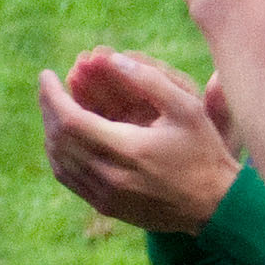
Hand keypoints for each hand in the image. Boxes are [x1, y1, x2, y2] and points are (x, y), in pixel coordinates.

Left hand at [40, 46, 240, 232]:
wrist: (217, 206)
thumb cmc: (205, 154)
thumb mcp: (188, 110)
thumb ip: (150, 81)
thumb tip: (112, 58)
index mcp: (129, 149)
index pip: (71, 119)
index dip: (52, 95)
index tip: (47, 74)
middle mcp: (111, 176)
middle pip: (59, 138)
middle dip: (48, 108)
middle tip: (49, 88)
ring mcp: (105, 195)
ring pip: (58, 159)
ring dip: (51, 131)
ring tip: (55, 110)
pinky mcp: (105, 206)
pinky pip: (68, 178)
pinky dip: (59, 155)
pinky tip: (65, 140)